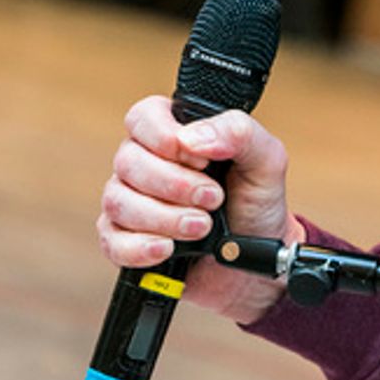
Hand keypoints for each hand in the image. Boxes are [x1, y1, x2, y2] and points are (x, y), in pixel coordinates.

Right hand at [96, 95, 302, 324]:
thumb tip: (192, 138)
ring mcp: (130, 203)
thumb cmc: (256, 204)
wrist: (257, 261)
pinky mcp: (125, 241)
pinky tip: (167, 248)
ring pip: (119, 202)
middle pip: (129, 162)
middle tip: (213, 198)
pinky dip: (140, 247)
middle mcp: (144, 164)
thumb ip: (238, 133)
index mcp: (173, 134)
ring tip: (203, 226)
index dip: (166, 138)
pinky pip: (112, 241)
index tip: (202, 161)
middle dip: (175, 184)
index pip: (143, 118)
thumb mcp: (266, 161)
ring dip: (165, 217)